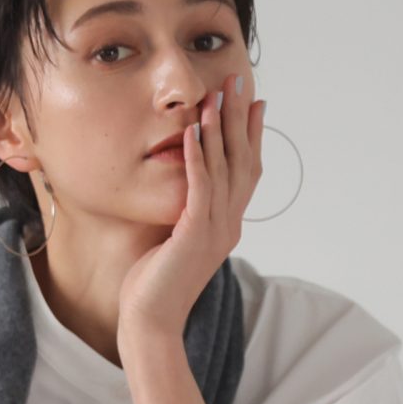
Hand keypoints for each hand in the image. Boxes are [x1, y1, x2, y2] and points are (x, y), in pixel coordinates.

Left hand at [118, 72, 264, 340]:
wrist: (150, 321)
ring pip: (225, 171)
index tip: (252, 102)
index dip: (251, 135)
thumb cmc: (154, 284)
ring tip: (216, 95)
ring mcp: (215, 232)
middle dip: (241, 119)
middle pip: (243, 162)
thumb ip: (184, 211)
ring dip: (220, 129)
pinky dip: (198, 158)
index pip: (246, 172)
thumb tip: (181, 185)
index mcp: (227, 225)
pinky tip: (193, 131)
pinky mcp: (194, 236)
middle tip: (239, 81)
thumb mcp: (173, 238)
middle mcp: (229, 225)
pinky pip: (200, 189)